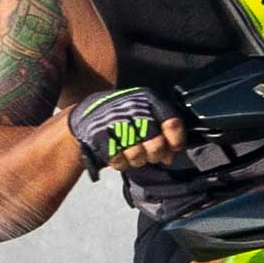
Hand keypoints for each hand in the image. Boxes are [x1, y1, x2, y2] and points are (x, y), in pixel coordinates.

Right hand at [68, 84, 188, 177]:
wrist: (88, 112)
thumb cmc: (124, 118)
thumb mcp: (146, 114)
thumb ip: (162, 131)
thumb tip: (171, 155)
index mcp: (149, 99)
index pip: (172, 123)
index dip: (175, 142)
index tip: (173, 149)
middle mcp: (133, 106)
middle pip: (155, 143)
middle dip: (155, 155)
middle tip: (150, 156)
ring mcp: (114, 119)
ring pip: (136, 153)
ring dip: (137, 160)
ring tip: (133, 156)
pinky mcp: (98, 133)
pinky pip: (117, 158)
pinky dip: (120, 163)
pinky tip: (119, 157)